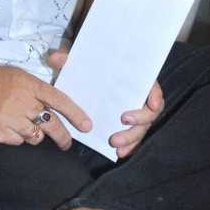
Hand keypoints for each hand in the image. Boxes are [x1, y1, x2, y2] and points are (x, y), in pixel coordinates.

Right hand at [0, 59, 91, 149]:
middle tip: (67, 142)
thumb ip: (35, 89)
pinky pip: (17, 141)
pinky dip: (17, 137)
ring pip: (35, 135)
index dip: (75, 113)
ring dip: (35, 134)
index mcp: (28, 83)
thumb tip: (53, 104)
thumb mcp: (16, 74)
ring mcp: (9, 117)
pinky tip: (9, 127)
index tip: (86, 125)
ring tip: (26, 126)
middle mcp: (22, 100)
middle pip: (51, 123)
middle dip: (62, 136)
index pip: (58, 99)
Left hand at [49, 50, 164, 158]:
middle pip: (149, 113)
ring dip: (132, 139)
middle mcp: (139, 94)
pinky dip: (129, 144)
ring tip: (117, 147)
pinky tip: (119, 152)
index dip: (154, 97)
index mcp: (135, 76)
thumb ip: (70, 57)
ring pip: (142, 127)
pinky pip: (134, 134)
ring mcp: (135, 108)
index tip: (146, 108)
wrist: (93, 64)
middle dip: (136, 127)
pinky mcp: (128, 120)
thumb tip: (55, 58)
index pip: (152, 87)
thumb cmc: (92, 60)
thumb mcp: (81, 57)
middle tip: (116, 135)